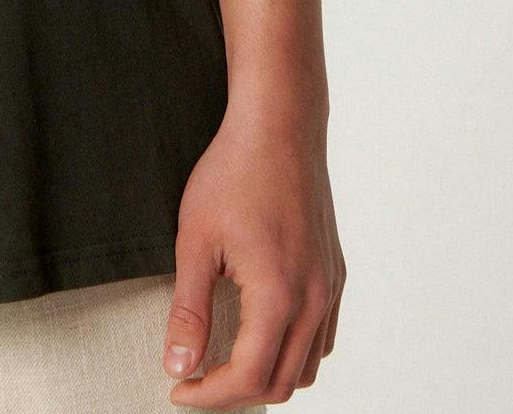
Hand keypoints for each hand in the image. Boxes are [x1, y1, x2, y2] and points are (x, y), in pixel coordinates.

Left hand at [161, 108, 344, 407]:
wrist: (279, 126)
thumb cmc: (233, 172)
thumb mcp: (196, 240)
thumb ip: (188, 310)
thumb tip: (178, 365)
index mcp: (279, 296)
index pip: (249, 377)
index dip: (209, 395)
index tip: (178, 389)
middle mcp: (314, 300)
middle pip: (282, 383)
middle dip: (235, 393)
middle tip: (193, 379)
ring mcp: (330, 288)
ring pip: (308, 367)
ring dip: (267, 376)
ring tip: (222, 362)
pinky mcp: (334, 275)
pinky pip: (322, 338)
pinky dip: (292, 352)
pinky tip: (258, 334)